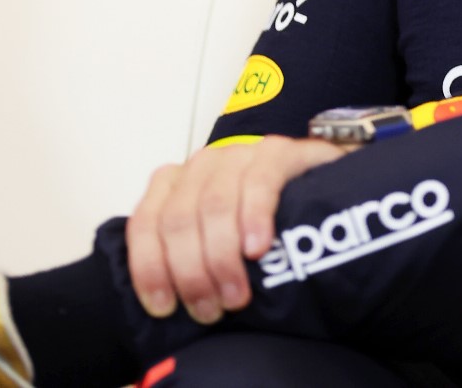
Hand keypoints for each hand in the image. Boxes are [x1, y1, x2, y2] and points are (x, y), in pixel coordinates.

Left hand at [126, 135, 347, 323]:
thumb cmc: (256, 227)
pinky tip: (257, 249)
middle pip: (179, 220)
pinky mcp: (277, 151)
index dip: (150, 267)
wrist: (315, 186)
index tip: (164, 308)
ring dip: (221, 257)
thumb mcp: (212, 243)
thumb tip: (164, 308)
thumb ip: (187, 258)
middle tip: (212, 310)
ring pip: (214, 204)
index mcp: (174, 185)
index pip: (146, 223)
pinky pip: (259, 183)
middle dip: (191, 272)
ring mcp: (239, 154)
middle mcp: (201, 165)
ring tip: (237, 295)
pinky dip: (253, 219)